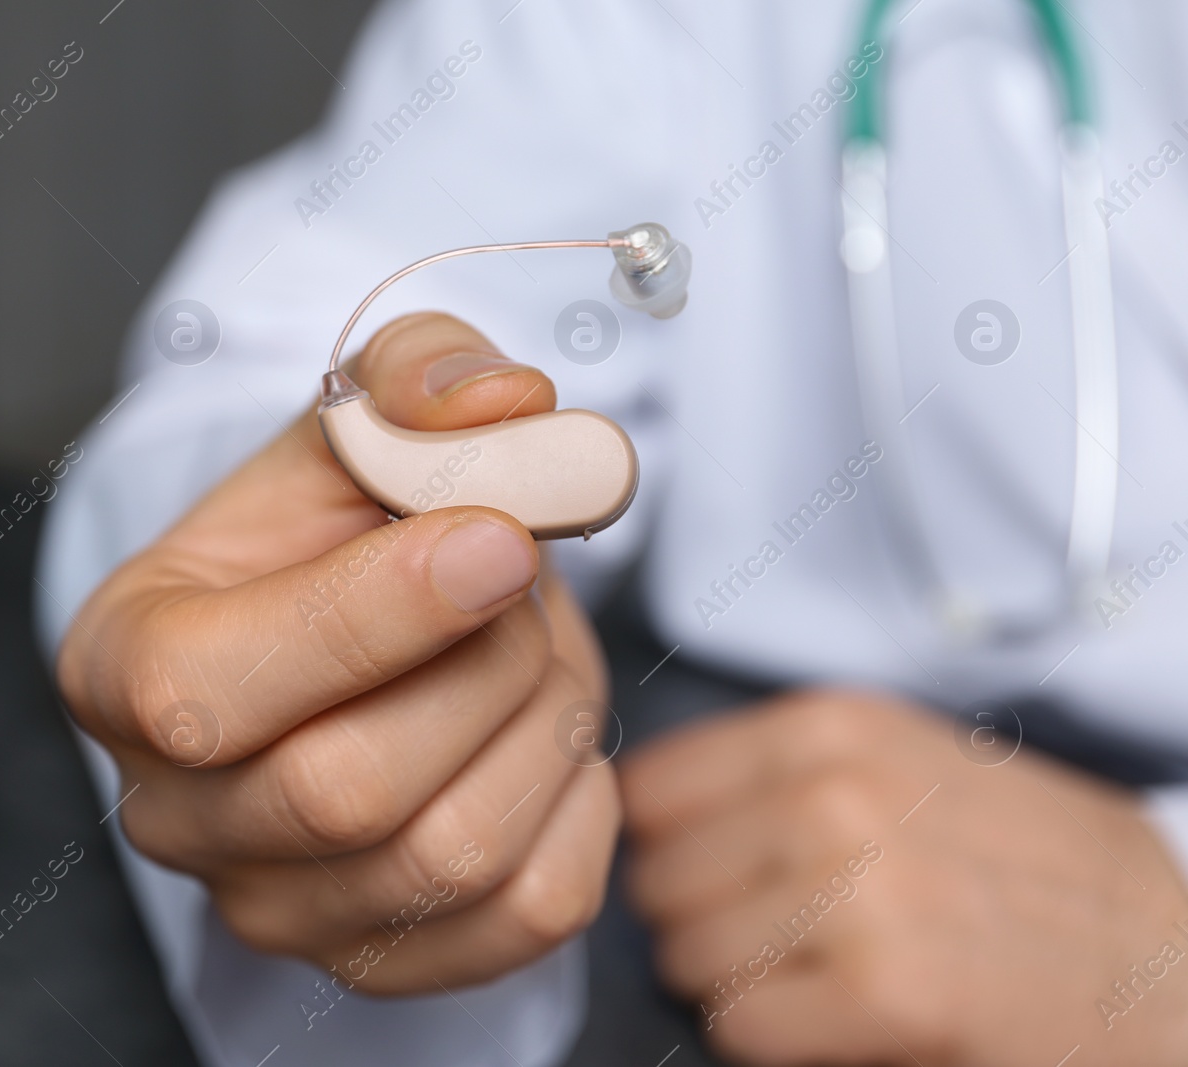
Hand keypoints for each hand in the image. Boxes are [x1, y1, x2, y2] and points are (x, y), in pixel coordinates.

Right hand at [57, 313, 619, 995]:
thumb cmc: (331, 523)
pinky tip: (546, 729)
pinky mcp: (383, 958)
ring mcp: (275, 907)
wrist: (346, 620)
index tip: (500, 535)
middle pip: (348, 794)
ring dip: (546, 722)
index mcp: (125, 669)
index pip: (213, 696)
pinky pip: (533, 911)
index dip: (375, 617)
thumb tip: (507, 407)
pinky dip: (581, 803)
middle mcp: (175, 816)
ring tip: (533, 644)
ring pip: (454, 857)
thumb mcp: (354, 415)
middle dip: (485, 665)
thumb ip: (414, 377)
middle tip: (523, 576)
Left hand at [620, 689, 1187, 1065]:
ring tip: (814, 980)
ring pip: (687, 958)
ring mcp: (861, 889)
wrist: (1170, 961)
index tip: (713, 878)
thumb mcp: (907, 764)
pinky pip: (740, 1026)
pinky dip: (771, 1040)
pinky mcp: (888, 990)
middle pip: (658, 880)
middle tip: (776, 942)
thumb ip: (786, 771)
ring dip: (733, 986)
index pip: (649, 790)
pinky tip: (840, 1022)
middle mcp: (834, 793)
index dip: (671, 848)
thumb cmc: (1027, 868)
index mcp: (831, 727)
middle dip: (697, 923)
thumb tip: (644, 806)